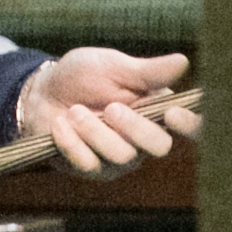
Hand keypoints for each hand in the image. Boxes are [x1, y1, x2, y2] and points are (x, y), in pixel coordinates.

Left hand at [17, 48, 200, 176]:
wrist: (39, 93)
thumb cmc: (81, 76)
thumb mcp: (112, 66)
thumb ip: (146, 71)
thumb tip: (183, 61)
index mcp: (156, 110)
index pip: (190, 125)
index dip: (192, 125)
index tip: (173, 114)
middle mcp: (144, 138)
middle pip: (159, 146)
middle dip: (134, 127)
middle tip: (110, 108)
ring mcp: (119, 158)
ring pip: (122, 156)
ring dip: (94, 131)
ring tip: (75, 111)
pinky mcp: (93, 170)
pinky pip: (89, 164)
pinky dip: (72, 142)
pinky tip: (60, 125)